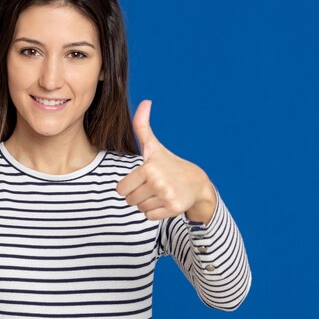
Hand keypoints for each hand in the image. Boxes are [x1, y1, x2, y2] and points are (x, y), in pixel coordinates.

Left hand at [115, 100, 212, 220]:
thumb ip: (142, 126)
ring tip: (159, 193)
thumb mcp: (153, 146)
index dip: (128, 185)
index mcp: (148, 168)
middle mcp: (157, 183)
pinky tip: (164, 201)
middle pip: (129, 200)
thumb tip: (146, 101)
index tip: (142, 179)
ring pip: (139, 208)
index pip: (121, 188)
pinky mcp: (173, 209)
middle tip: (151, 186)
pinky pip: (149, 217)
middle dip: (137, 195)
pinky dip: (155, 212)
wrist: (197, 183)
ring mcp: (166, 196)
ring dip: (146, 203)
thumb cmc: (169, 164)